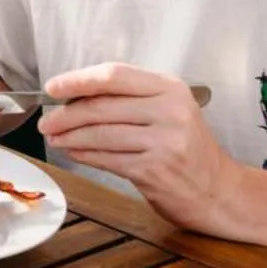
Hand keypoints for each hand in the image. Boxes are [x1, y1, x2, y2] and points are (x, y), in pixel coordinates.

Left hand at [39, 63, 240, 234]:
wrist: (220, 192)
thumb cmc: (188, 149)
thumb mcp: (169, 111)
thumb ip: (129, 99)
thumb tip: (73, 95)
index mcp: (170, 88)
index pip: (114, 75)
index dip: (77, 80)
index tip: (53, 87)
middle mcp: (170, 111)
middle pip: (101, 106)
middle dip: (65, 114)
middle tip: (46, 121)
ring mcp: (164, 141)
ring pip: (99, 133)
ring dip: (68, 136)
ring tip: (54, 137)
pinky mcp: (154, 170)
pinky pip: (106, 158)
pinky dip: (82, 154)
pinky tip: (72, 152)